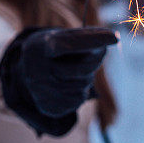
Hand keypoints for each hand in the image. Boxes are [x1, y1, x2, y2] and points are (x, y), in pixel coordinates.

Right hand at [0, 27, 117, 135]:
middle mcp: (37, 70)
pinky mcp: (47, 107)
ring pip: (81, 86)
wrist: (28, 69)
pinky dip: (80, 92)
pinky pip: (77, 101)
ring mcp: (40, 90)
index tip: (115, 37)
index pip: (66, 44)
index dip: (91, 41)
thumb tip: (112, 39)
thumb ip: (85, 36)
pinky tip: (70, 84)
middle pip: (81, 70)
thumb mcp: (62, 35)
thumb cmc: (53, 47)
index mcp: (41, 47)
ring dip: (87, 77)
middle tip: (99, 54)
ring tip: (77, 70)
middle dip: (95, 62)